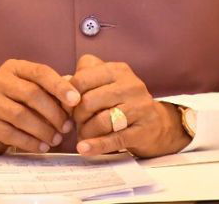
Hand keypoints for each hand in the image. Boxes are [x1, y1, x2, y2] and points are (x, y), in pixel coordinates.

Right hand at [0, 59, 79, 153]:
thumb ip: (50, 93)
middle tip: (67, 128)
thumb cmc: (12, 105)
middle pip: (31, 94)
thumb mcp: (30, 93)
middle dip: (53, 113)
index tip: (76, 100)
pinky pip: (8, 132)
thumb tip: (75, 97)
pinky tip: (40, 146)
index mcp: (13, 67)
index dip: (59, 86)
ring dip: (42, 130)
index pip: (40, 72)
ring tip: (55, 140)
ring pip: (20, 115)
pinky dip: (28, 141)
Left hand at [69, 54, 190, 157]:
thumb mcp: (106, 84)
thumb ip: (83, 81)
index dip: (69, 95)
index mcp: (117, 70)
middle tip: (77, 123)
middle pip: (89, 101)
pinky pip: (115, 139)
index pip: (82, 78)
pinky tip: (84, 149)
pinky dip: (96, 145)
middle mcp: (130, 85)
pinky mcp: (143, 130)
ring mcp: (139, 107)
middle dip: (77, 116)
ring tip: (83, 136)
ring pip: (101, 121)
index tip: (67, 106)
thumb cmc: (122, 103)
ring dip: (86, 132)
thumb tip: (61, 87)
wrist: (157, 124)